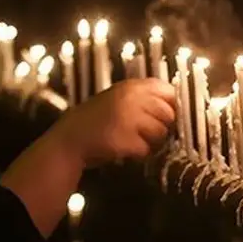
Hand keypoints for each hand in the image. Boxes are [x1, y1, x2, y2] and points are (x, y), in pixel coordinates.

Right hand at [56, 78, 176, 165]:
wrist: (69, 140)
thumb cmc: (95, 120)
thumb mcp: (116, 98)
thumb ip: (142, 97)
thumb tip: (173, 104)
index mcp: (131, 87)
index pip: (168, 90)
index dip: (170, 105)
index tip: (163, 115)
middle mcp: (132, 99)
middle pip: (169, 114)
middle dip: (163, 126)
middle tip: (148, 133)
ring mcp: (130, 120)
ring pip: (161, 133)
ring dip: (152, 141)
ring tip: (135, 141)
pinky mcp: (127, 141)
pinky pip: (147, 150)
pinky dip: (140, 154)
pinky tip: (127, 150)